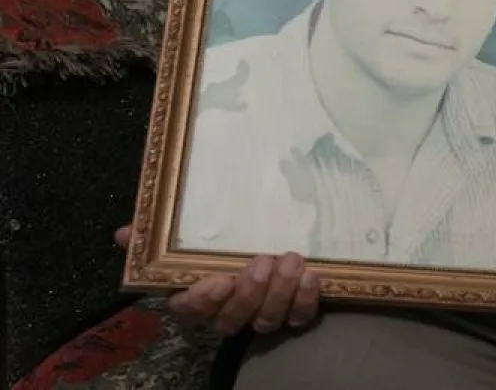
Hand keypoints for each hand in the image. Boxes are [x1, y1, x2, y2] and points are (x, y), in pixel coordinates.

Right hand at [113, 225, 319, 334]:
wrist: (269, 243)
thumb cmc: (221, 241)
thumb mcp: (189, 234)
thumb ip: (154, 237)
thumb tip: (124, 233)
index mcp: (198, 296)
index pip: (189, 310)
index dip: (203, 301)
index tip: (219, 280)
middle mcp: (229, 311)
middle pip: (232, 320)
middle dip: (249, 293)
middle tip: (264, 259)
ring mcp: (261, 314)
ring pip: (267, 320)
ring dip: (281, 293)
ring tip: (292, 260)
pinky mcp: (293, 311)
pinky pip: (299, 317)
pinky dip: (306, 301)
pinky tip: (312, 276)